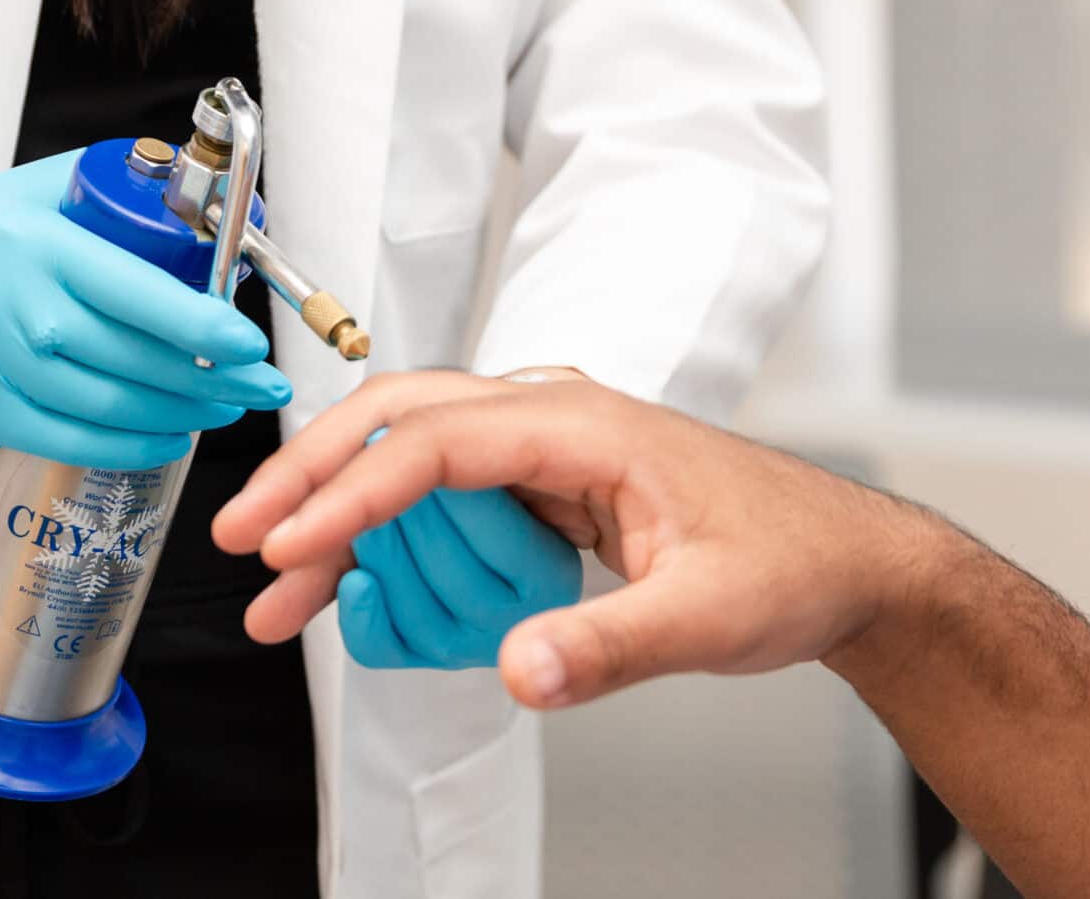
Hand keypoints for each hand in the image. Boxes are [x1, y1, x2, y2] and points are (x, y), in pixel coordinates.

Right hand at [0, 155, 289, 468]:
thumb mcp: (43, 189)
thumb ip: (122, 194)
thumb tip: (211, 215)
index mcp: (39, 246)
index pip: (137, 295)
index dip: (202, 326)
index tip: (249, 342)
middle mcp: (16, 309)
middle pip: (131, 360)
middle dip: (211, 379)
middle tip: (262, 384)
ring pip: (108, 408)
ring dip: (181, 414)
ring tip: (226, 406)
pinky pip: (70, 442)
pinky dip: (130, 446)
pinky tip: (170, 434)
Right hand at [215, 373, 931, 707]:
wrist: (843, 562)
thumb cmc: (792, 562)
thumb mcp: (710, 616)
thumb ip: (613, 644)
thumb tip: (520, 670)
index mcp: (586, 424)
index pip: (438, 438)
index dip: (355, 491)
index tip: (297, 546)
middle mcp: (553, 419)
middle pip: (400, 419)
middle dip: (313, 474)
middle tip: (246, 540)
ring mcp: (544, 451)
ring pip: (409, 458)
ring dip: (338, 516)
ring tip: (277, 596)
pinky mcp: (543, 489)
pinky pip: (442, 499)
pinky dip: (385, 540)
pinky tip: (347, 593)